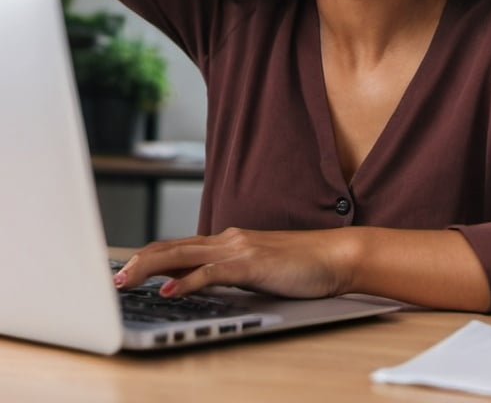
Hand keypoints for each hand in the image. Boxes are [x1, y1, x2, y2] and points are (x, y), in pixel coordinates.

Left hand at [113, 227, 354, 299]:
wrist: (335, 256)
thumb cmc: (300, 267)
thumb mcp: (256, 272)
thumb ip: (229, 276)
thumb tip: (200, 289)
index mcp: (227, 242)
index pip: (177, 246)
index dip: (147, 257)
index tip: (124, 272)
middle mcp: (227, 240)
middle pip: (171, 247)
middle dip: (138, 262)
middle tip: (113, 280)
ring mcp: (238, 249)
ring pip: (183, 254)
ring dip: (150, 268)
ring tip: (126, 282)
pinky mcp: (252, 264)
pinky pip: (212, 272)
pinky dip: (188, 281)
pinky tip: (171, 291)